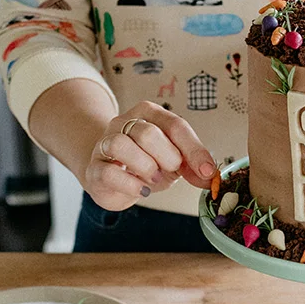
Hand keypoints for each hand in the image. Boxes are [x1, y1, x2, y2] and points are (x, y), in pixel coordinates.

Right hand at [83, 101, 218, 210]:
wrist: (110, 175)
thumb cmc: (146, 163)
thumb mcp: (174, 161)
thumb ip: (192, 165)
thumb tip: (209, 177)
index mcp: (149, 113)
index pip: (174, 125)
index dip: (193, 149)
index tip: (206, 171)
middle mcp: (124, 122)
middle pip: (147, 133)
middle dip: (167, 158)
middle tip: (170, 171)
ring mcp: (105, 143)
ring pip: (122, 145)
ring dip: (145, 167)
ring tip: (154, 179)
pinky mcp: (94, 167)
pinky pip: (109, 172)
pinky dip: (131, 184)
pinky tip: (141, 189)